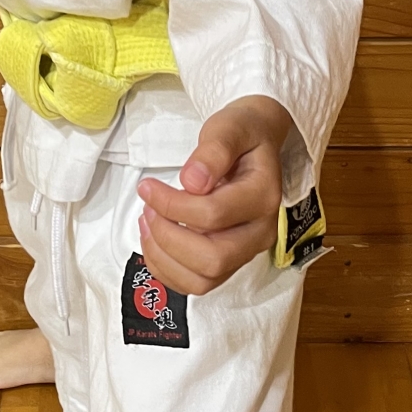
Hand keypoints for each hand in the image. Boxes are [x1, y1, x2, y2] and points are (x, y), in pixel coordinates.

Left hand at [135, 95, 291, 295]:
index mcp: (264, 196)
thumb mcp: (229, 127)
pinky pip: (197, 285)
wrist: (256, 143)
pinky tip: (153, 241)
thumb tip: (193, 182)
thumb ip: (214, 150)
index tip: (147, 186)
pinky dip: (168, 271)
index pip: (214, 214)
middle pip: (213, 258)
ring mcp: (247, 251)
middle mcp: (261, 231)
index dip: (173, 205)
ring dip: (165, 257)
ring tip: (146, 223)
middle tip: (148, 208)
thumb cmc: (242, 133)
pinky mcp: (231, 261)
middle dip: (168, 237)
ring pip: (204, 280)